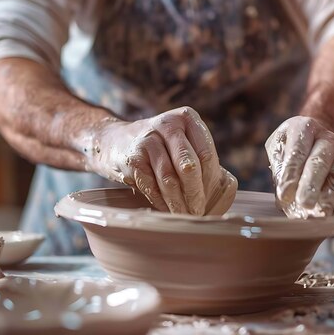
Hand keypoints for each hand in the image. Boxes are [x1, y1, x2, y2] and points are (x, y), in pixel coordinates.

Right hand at [83, 106, 236, 215]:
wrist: (114, 140)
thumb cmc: (159, 146)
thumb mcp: (180, 140)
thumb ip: (198, 158)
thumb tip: (219, 194)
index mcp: (186, 118)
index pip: (206, 153)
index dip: (211, 180)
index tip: (212, 197)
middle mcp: (167, 125)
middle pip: (189, 166)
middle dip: (196, 193)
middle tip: (199, 212)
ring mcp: (147, 141)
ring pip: (169, 179)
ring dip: (179, 202)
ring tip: (186, 216)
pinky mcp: (132, 159)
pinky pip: (151, 186)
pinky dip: (161, 202)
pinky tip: (167, 210)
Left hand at [265, 116, 333, 217]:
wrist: (317, 137)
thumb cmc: (292, 145)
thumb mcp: (278, 148)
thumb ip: (280, 169)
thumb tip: (284, 196)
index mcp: (304, 128)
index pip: (297, 151)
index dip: (290, 174)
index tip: (284, 194)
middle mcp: (327, 139)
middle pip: (320, 162)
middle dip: (312, 185)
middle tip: (304, 204)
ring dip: (331, 196)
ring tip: (321, 213)